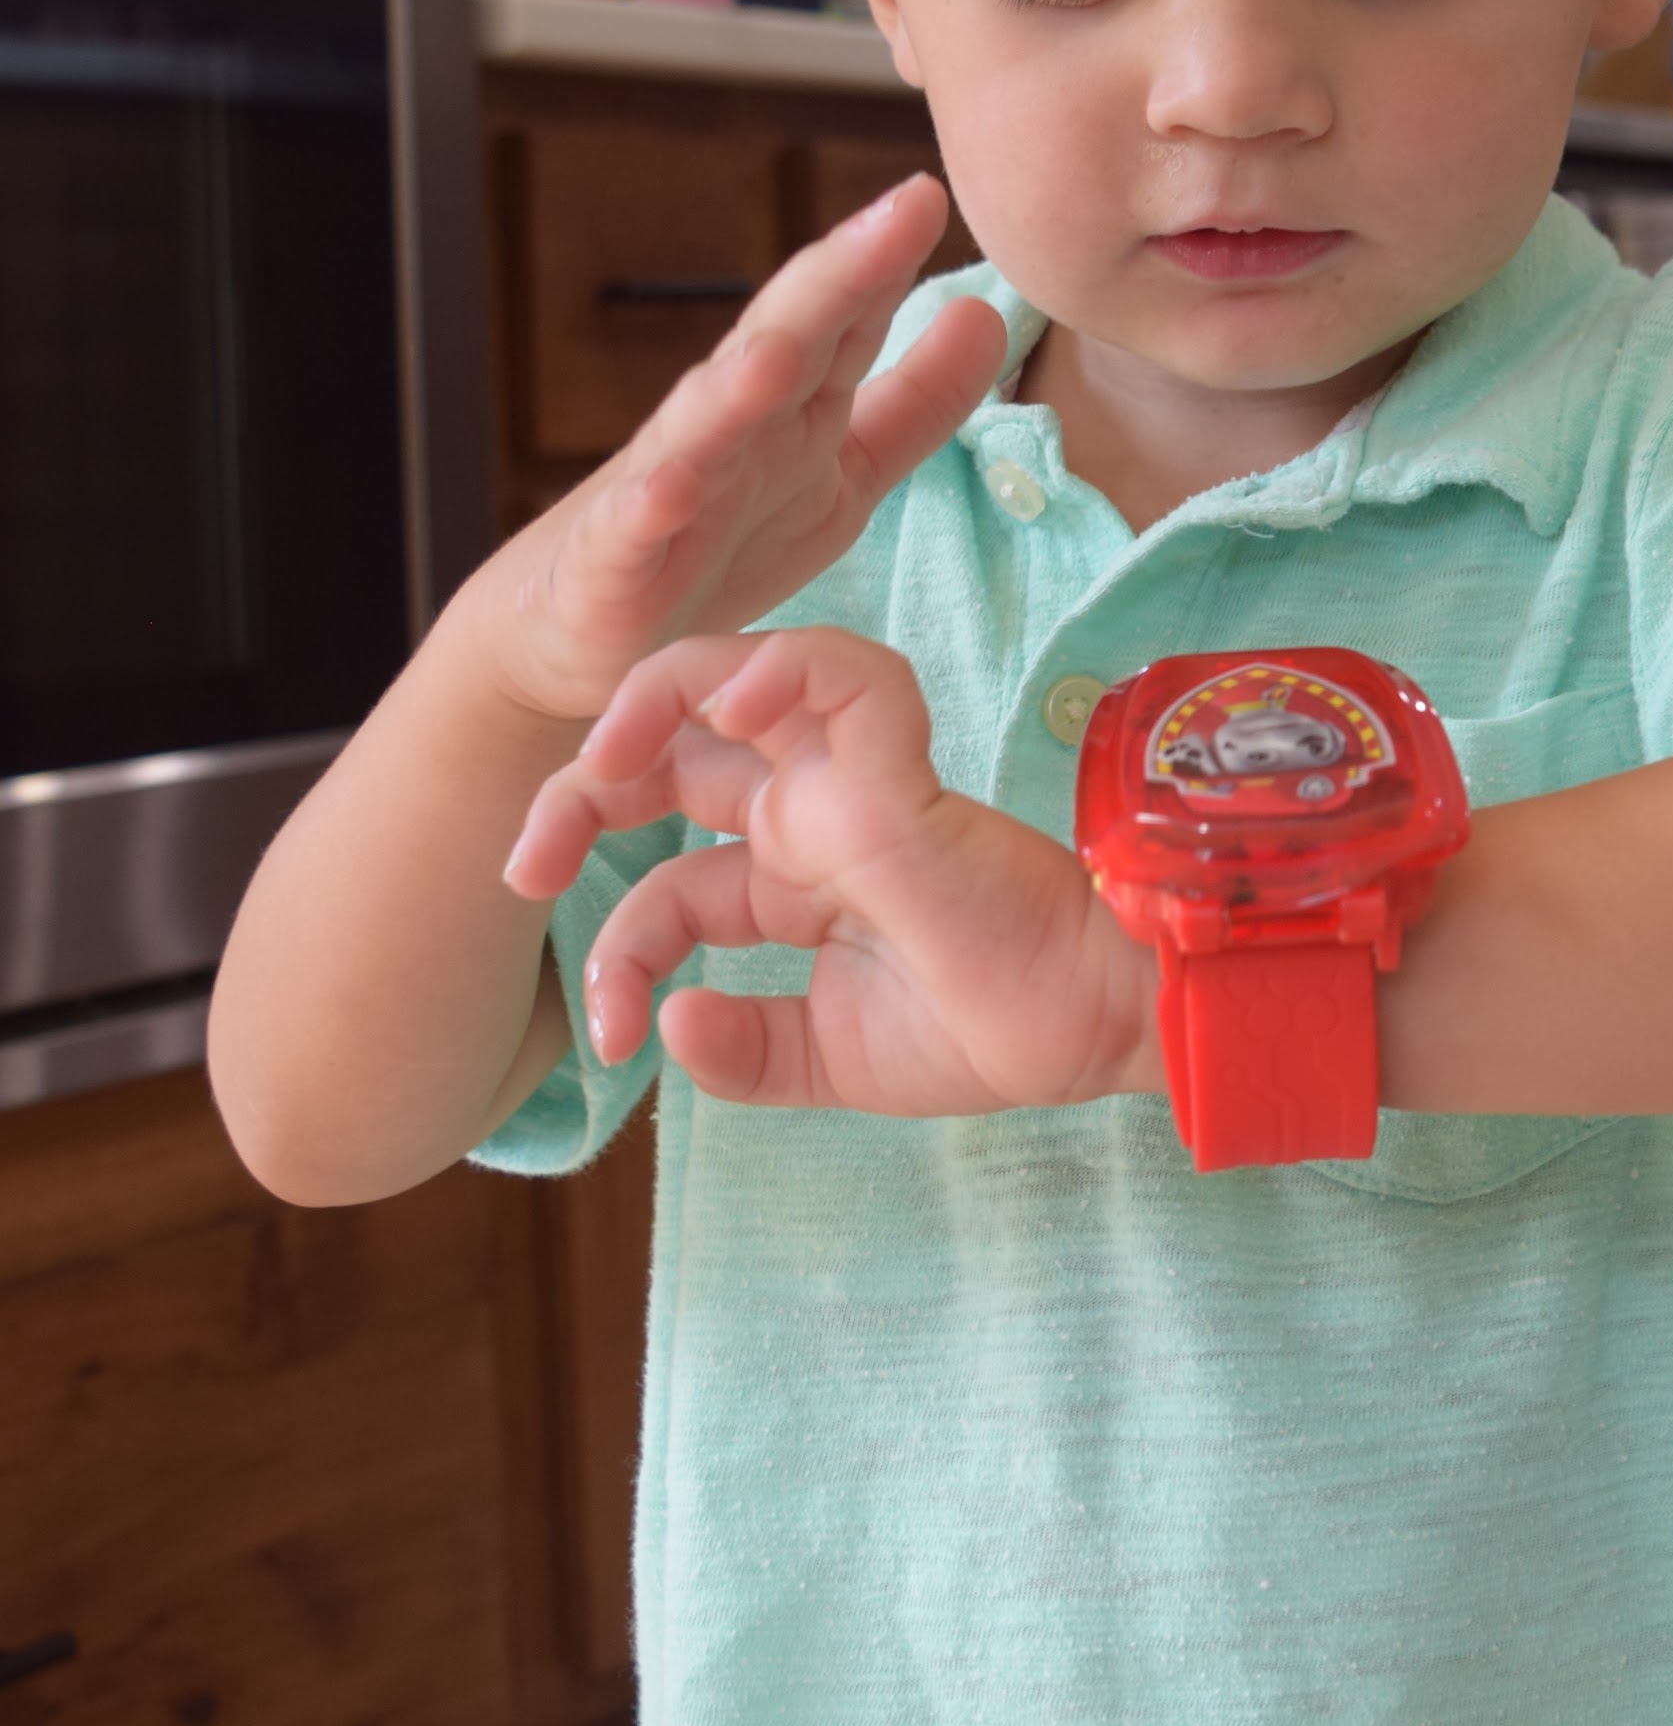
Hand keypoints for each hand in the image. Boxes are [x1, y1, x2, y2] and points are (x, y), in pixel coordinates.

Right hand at [465, 177, 1005, 732]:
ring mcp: (666, 487)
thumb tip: (990, 314)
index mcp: (789, 405)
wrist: (587, 634)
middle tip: (895, 216)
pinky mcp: (615, 561)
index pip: (842, 320)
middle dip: (836, 279)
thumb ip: (916, 402)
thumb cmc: (719, 540)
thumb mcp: (843, 474)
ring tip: (778, 352)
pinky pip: (634, 529)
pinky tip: (668, 485)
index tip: (927, 195)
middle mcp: (729, 427)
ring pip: (703, 424)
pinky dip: (649, 506)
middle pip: (783, 342)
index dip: (883, 262)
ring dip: (737, 386)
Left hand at [505, 624, 1155, 1116]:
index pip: (667, 881)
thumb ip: (744, 1050)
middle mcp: (811, 816)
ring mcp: (851, 781)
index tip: (610, 1041)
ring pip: (735, 675)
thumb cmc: (986, 1032)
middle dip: (582, 788)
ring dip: (648, 698)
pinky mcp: (899, 765)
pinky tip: (725, 710)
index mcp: (794, 878)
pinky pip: (840, 671)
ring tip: (597, 760)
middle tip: (529, 862)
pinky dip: (778, 665)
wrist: (1089, 1029)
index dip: (616, 950)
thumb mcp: (828, 1060)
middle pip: (671, 753)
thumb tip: (662, 1026)